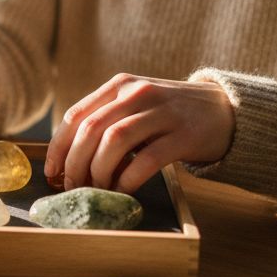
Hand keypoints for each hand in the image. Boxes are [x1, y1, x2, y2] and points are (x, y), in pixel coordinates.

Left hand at [44, 73, 233, 193]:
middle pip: (92, 129)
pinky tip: (123, 190)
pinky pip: (147, 159)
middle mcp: (137, 93)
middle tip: (73, 186)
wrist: (224, 110)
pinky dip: (128, 179)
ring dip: (98, 170)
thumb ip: (106, 120)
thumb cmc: (170, 114)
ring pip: (115, 140)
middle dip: (75, 163)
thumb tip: (68, 159)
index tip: (52, 171)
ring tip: (97, 188)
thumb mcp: (136, 105)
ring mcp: (162, 112)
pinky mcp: (184, 135)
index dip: (58, 146)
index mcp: (119, 85)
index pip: (76, 115)